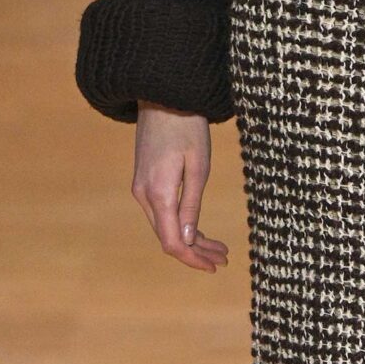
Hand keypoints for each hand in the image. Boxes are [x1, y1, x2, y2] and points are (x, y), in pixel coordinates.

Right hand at [132, 102, 229, 269]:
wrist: (163, 96)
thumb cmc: (187, 127)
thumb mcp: (199, 166)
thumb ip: (192, 204)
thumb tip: (189, 239)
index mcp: (158, 193)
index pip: (173, 242)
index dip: (193, 259)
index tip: (214, 267)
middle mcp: (144, 195)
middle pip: (169, 237)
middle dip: (196, 252)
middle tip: (223, 259)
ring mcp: (142, 188)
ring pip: (166, 226)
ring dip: (191, 239)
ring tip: (218, 249)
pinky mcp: (145, 181)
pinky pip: (162, 212)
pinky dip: (181, 223)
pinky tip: (200, 230)